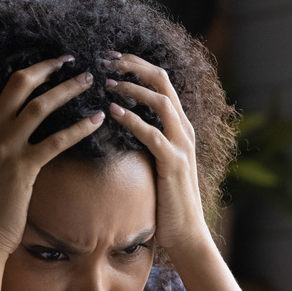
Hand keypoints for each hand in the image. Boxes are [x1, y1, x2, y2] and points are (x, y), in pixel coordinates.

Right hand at [0, 56, 102, 259]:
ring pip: (40, 106)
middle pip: (19, 84)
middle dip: (45, 67)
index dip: (9, 67)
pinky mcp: (25, 167)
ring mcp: (6, 147)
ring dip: (66, 88)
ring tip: (87, 78)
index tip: (29, 60)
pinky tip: (97, 119)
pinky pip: (58, 140)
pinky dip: (79, 128)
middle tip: (66, 59)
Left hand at [104, 53, 211, 256]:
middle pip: (162, 80)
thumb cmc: (165, 200)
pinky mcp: (173, 163)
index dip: (136, 64)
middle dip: (133, 65)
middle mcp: (184, 129)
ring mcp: (181, 145)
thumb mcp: (154, 162)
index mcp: (178, 125)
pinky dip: (131, 119)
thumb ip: (143, 140)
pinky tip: (111, 112)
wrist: (186, 233)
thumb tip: (115, 123)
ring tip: (106, 82)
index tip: (110, 57)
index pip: (160, 81)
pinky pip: (152, 133)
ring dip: (130, 87)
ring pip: (159, 101)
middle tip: (105, 58)